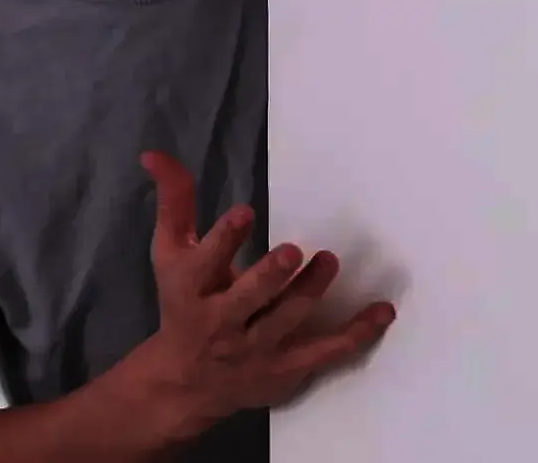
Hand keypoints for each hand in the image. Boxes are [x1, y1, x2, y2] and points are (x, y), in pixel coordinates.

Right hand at [126, 151, 395, 438]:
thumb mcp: (170, 253)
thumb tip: (154, 154)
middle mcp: (222, 323)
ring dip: (308, 290)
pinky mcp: (286, 369)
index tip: (244, 213)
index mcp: (192, 290)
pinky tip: (383, 311)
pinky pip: (327, 351)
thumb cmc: (182, 305)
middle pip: (247, 298)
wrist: (184, 383)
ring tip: (328, 261)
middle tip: (292, 251)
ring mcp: (256, 350)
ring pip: (286, 320)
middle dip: (269, 276)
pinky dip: (357, 333)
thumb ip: (174, 203)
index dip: (223, 240)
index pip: (204, 264)